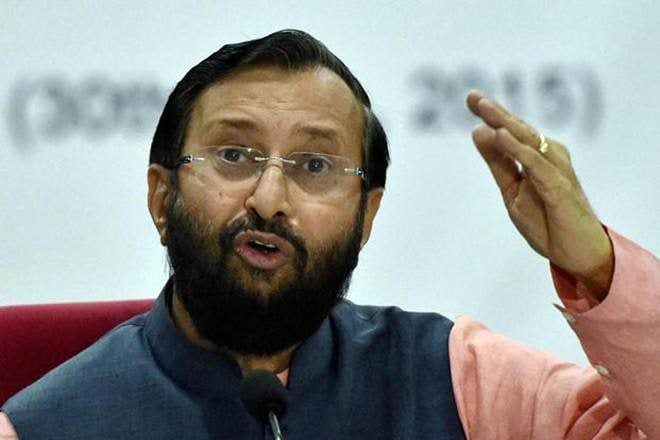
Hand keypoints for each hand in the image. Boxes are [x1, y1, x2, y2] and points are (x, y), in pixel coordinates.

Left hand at [466, 91, 613, 298]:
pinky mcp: (559, 187)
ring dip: (505, 123)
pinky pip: (536, 164)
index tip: (471, 97)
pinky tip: (501, 136)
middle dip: (495, 112)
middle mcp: (549, 156)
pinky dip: (518, 150)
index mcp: (536, 156)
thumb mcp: (512, 189)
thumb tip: (478, 131)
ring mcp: (556, 170)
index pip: (511, 130)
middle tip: (473, 96)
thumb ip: (498, 161)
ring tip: (485, 108)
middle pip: (518, 129)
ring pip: (527, 141)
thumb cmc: (547, 221)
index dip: (492, 114)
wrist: (576, 253)